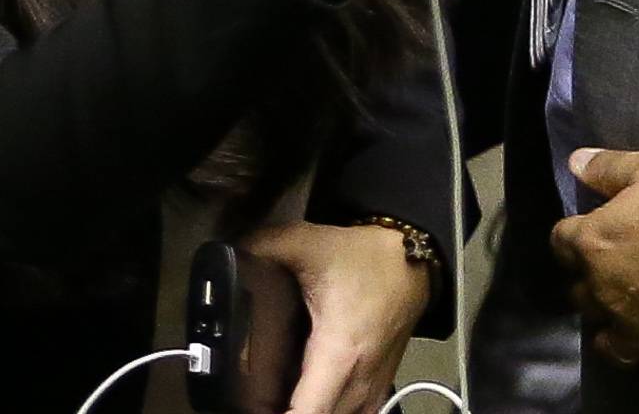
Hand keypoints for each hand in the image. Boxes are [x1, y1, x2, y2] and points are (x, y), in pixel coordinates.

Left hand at [247, 220, 427, 413]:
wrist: (411, 261)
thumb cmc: (360, 258)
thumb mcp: (305, 242)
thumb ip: (260, 247)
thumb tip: (226, 252)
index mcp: (338, 353)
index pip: (309, 412)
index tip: (252, 407)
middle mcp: (359, 381)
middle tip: (254, 401)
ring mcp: (374, 390)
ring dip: (308, 413)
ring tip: (275, 400)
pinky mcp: (380, 388)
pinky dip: (329, 412)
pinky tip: (305, 399)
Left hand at [555, 146, 638, 380]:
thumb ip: (609, 167)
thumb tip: (574, 162)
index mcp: (593, 242)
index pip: (562, 242)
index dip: (575, 237)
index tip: (589, 234)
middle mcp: (603, 290)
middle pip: (580, 293)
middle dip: (593, 283)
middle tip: (617, 274)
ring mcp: (633, 329)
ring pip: (606, 340)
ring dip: (614, 328)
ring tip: (631, 319)